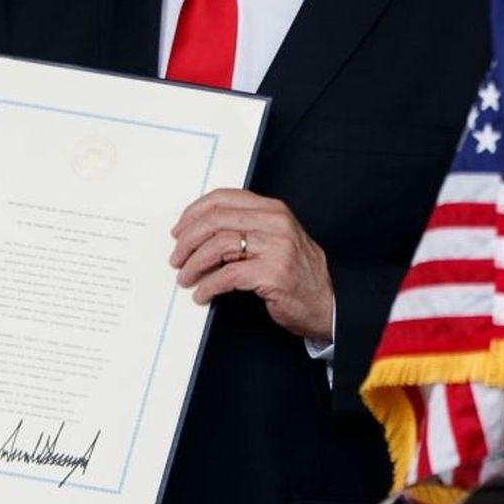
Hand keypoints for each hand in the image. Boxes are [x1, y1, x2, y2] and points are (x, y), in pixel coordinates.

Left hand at [169, 189, 332, 340]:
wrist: (328, 304)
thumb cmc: (297, 274)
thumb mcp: (275, 239)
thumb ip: (245, 228)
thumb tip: (199, 232)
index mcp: (272, 210)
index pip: (222, 198)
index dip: (194, 213)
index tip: (179, 229)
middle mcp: (275, 223)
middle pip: (215, 221)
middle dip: (188, 240)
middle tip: (176, 257)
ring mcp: (276, 247)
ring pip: (218, 246)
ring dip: (194, 264)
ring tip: (186, 277)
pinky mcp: (273, 274)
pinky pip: (227, 276)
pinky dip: (208, 285)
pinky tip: (202, 293)